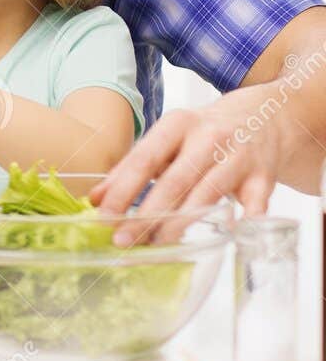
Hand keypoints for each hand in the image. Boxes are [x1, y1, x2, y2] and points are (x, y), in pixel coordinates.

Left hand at [91, 86, 286, 244]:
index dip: (122, 189)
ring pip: (207, 194)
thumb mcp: (167, 140)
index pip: (144, 159)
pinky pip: (255, 202)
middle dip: (146, 214)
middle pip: (174, 181)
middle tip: (123, 239)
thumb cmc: (203, 134)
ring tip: (156, 244)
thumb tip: (95, 199)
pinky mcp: (264, 176)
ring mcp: (238, 157)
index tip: (103, 215)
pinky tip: (227, 236)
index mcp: (177, 125)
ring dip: (180, 222)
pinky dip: (244, 220)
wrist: (265, 116)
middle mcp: (208, 139)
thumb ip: (131, 168)